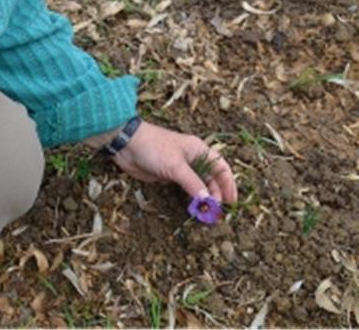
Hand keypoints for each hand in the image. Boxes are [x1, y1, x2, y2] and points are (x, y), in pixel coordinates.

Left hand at [101, 121, 237, 203]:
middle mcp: (193, 158)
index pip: (222, 167)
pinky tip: (194, 208)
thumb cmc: (154, 148)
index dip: (229, 184)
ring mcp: (180, 167)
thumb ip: (193, 183)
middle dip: (217, 194)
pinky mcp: (169, 175)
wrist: (126, 144)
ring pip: (199, 184)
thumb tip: (208, 201)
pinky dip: (191, 198)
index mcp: (199, 150)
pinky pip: (185, 189)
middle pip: (212, 178)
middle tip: (218, 213)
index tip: (232, 202)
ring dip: (204, 198)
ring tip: (208, 214)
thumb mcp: (176, 166)